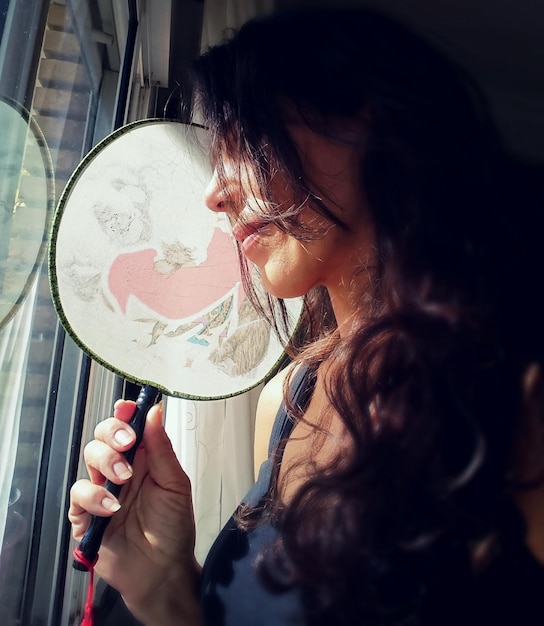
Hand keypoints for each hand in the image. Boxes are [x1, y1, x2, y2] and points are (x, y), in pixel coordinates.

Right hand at [69, 400, 202, 624]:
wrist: (162, 571)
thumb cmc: (174, 526)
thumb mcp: (175, 485)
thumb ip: (162, 449)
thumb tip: (155, 410)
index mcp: (144, 458)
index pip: (128, 426)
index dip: (124, 414)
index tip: (126, 409)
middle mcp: (121, 469)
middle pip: (104, 435)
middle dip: (112, 433)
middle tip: (127, 443)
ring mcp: (102, 490)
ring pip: (90, 457)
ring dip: (106, 463)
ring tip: (123, 481)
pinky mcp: (86, 514)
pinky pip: (78, 494)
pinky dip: (93, 497)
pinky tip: (111, 509)